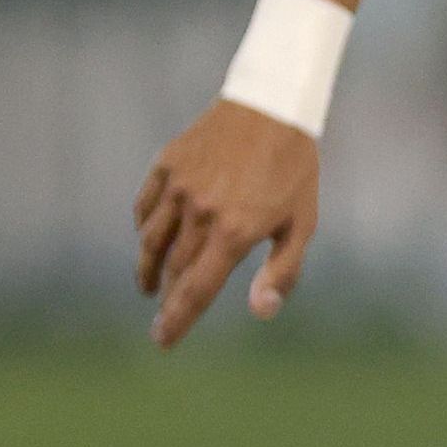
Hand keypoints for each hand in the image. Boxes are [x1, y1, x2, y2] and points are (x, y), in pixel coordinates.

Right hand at [135, 100, 321, 344]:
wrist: (272, 104)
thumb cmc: (294, 169)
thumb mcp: (302, 223)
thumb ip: (282, 271)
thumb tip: (261, 312)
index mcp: (234, 232)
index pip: (196, 290)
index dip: (177, 321)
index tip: (162, 342)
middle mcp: (200, 212)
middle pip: (173, 270)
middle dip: (167, 300)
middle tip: (163, 319)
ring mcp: (179, 187)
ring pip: (150, 242)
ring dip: (149, 270)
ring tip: (151, 287)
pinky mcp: (167, 164)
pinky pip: (145, 207)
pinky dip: (144, 229)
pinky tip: (150, 240)